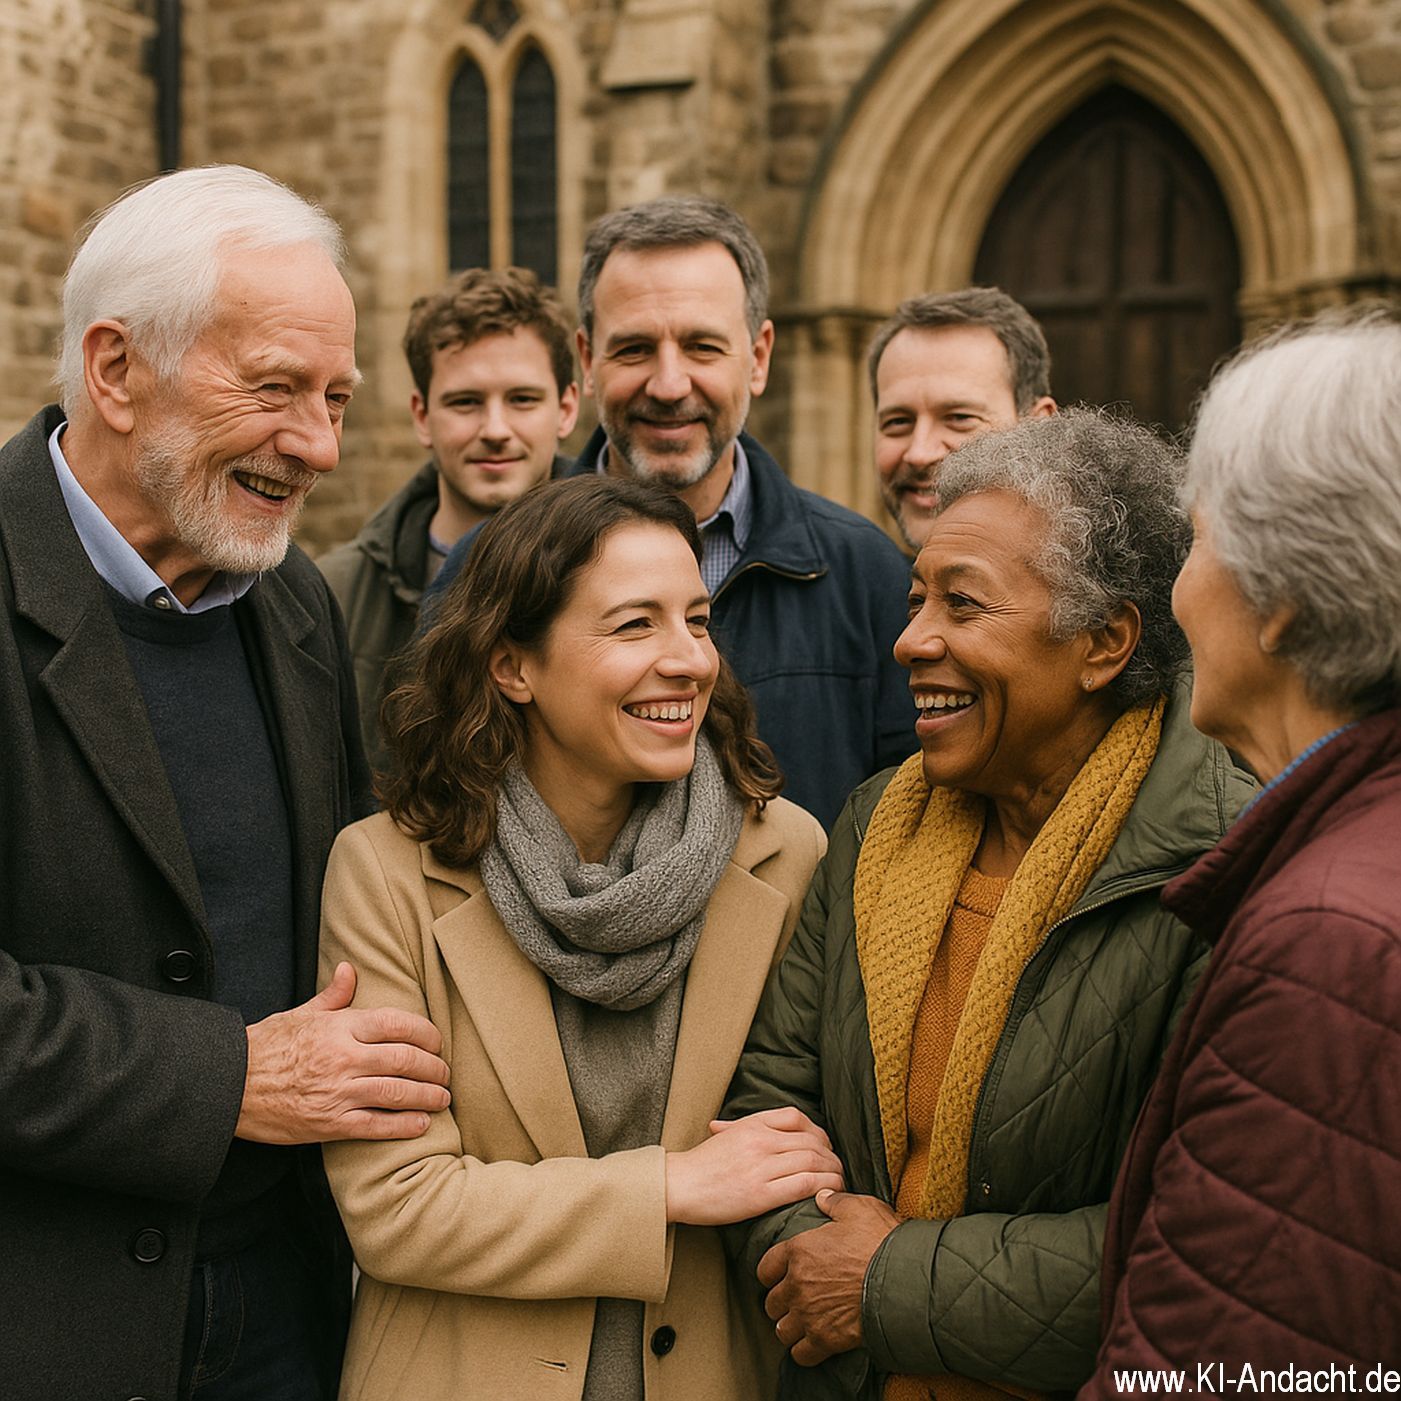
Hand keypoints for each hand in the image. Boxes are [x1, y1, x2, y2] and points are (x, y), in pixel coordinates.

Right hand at [236, 962, 451, 1143]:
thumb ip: (332, 996)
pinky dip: (403, 1126)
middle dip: (434, 1067)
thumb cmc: (264, 1046)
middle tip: (445, 1073)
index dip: (426, 1033)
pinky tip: (421, 1124)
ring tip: (442, 1098)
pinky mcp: (329, 1123)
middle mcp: (344, 1057)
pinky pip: (376, 1126)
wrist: (227, 1085)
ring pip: (397, 1092)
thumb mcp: (299, 1013)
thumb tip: (349, 970)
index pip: (398, 1024)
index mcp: (340, 1027)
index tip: (437, 1042)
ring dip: (427, 1096)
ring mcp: (338, 1092)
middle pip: (405, 1059)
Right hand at [664, 1106, 844, 1224]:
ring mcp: (761, 1167)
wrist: (679, 1186)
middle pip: (811, 1141)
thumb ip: (750, 1126)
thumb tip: (773, 1126)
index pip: (796, 1117)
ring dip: (833, 1173)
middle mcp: (759, 1141)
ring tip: (838, 1183)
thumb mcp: (727, 1134)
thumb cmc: (702, 1164)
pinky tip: (827, 1194)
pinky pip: (803, 1185)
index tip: (824, 1147)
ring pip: (812, 1162)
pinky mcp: (761, 1194)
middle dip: (831, 1156)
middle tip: (838, 1168)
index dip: (818, 1132)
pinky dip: (822, 1187)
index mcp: (752, 1124)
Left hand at [759, 1189, 900, 1365]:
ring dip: (790, 1328)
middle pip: (771, 1302)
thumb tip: (822, 1197)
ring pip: (782, 1330)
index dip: (772, 1272)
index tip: (780, 1275)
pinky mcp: (825, 1340)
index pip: (765, 1268)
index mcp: (799, 1250)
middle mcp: (797, 1284)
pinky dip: (805, 1351)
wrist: (904, 1278)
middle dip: (781, 1302)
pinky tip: (814, 1343)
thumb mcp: (858, 1208)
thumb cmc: (880, 1240)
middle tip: (795, 1300)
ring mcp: (809, 1314)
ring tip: (802, 1324)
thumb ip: (834, 1202)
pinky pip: (801, 1354)